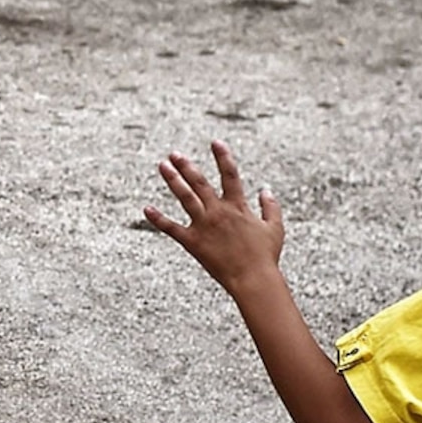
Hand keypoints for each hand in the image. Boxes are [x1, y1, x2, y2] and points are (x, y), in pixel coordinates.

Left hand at [143, 142, 289, 293]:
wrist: (253, 279)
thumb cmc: (265, 256)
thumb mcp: (275, 228)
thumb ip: (271, 207)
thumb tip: (266, 190)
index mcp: (238, 207)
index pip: (230, 175)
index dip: (223, 157)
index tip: (215, 142)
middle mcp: (219, 211)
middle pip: (200, 182)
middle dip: (186, 166)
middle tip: (174, 154)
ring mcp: (204, 225)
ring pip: (185, 197)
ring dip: (172, 180)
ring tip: (162, 166)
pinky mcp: (193, 242)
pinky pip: (172, 228)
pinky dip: (158, 219)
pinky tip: (146, 209)